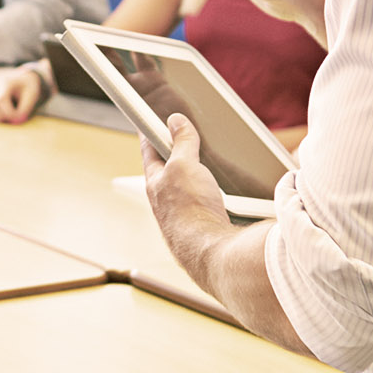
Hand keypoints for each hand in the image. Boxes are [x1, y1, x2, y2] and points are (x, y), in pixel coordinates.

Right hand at [0, 68, 44, 123]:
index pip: (1, 98)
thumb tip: (13, 121)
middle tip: (9, 118)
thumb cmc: (27, 91)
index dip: (8, 112)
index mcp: (5, 81)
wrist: (22, 83)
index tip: (17, 116)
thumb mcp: (31, 97)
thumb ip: (24, 110)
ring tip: (0, 118)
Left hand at [140, 112, 232, 235]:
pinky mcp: (201, 225)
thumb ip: (181, 142)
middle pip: (168, 168)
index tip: (148, 120)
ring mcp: (183, 214)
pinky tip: (224, 192)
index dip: (149, 132)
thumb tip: (175, 121)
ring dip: (197, 175)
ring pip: (188, 187)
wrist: (211, 252)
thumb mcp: (184, 165)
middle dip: (176, 153)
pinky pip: (204, 202)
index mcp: (155, 182)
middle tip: (187, 136)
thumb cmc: (191, 209)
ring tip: (212, 163)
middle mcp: (165, 200)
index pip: (148, 150)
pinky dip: (211, 192)